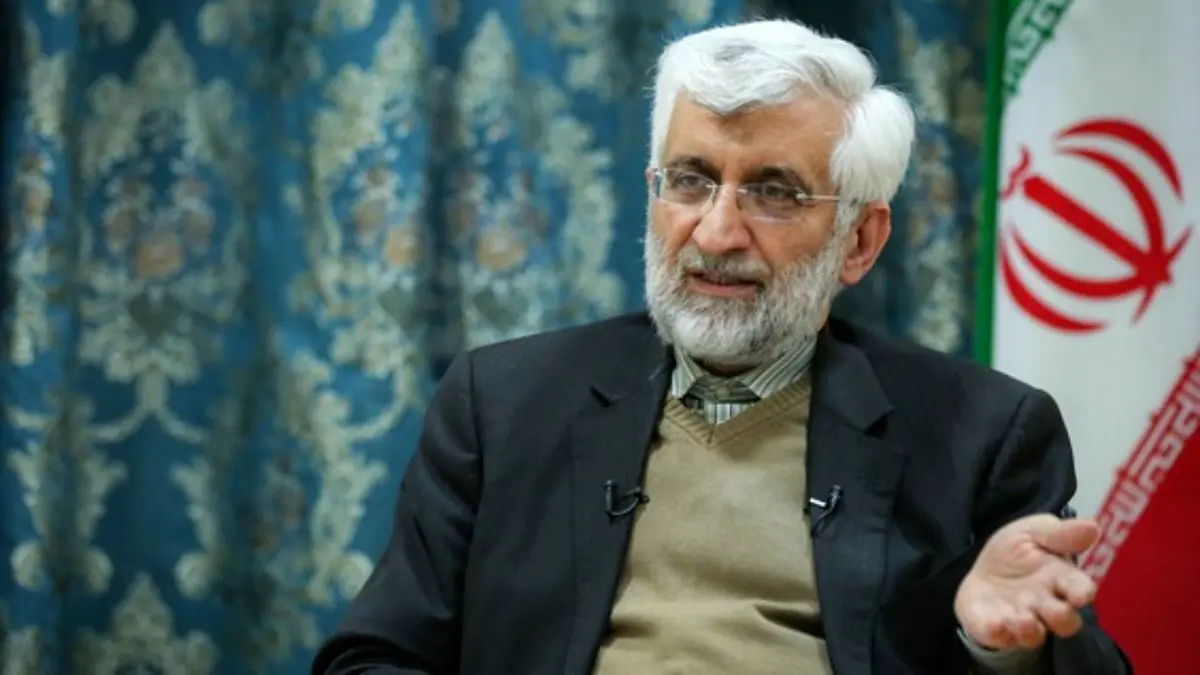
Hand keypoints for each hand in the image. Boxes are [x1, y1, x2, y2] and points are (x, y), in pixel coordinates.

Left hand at [954, 514, 1099, 650]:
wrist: (983, 570)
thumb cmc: (1016, 551)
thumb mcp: (1032, 532)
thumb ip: (1059, 533)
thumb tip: (1093, 526)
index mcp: (1060, 578)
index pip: (1080, 588)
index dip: (1083, 592)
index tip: (1081, 594)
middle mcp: (1045, 605)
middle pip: (1065, 621)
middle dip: (1060, 617)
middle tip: (1053, 608)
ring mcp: (1021, 620)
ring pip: (1033, 635)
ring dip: (1029, 629)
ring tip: (1021, 617)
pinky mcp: (994, 629)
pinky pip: (998, 637)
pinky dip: (997, 632)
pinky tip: (994, 622)